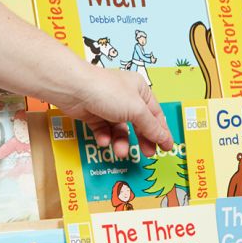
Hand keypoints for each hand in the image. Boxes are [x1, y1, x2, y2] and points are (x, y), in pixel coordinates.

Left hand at [56, 66, 172, 159]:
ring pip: (120, 129)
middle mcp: (126, 97)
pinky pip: (104, 130)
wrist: (74, 89)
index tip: (167, 147)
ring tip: (120, 151)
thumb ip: (151, 127)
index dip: (162, 132)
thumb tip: (165, 139)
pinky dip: (105, 137)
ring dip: (121, 141)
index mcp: (140, 90)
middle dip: (142, 139)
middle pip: (139, 123)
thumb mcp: (137, 111)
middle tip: (148, 153)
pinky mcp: (94, 114)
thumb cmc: (108, 91)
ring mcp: (109, 106)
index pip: (155, 114)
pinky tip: (104, 140)